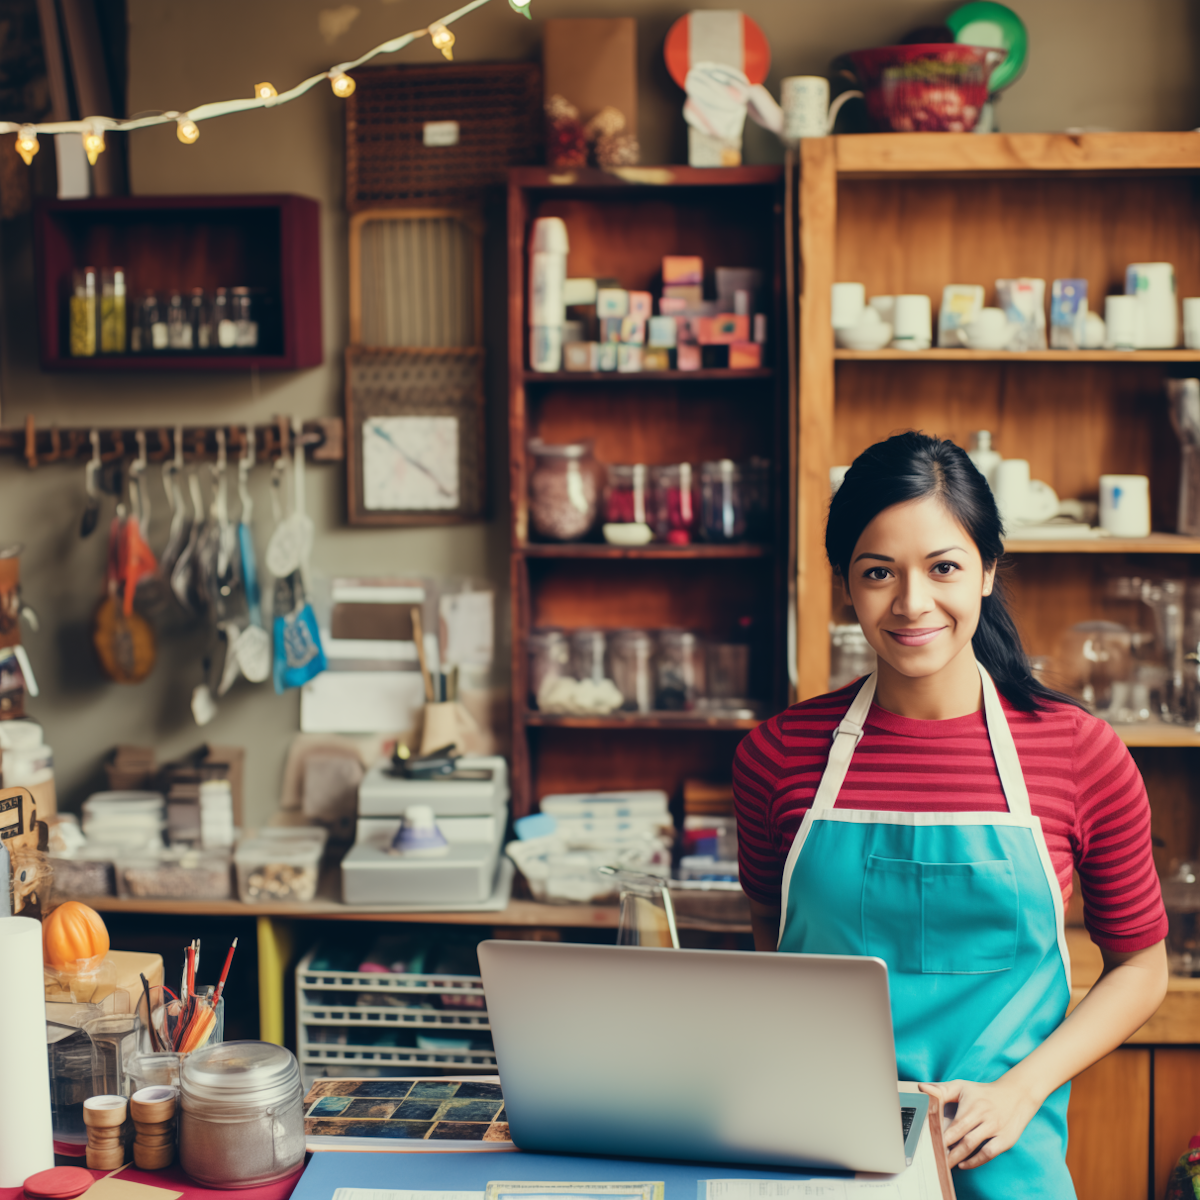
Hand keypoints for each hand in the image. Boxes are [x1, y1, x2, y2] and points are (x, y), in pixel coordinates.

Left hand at [919, 1077, 1041, 1169]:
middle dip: (948, 1149)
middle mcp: (985, 1116)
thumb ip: (942, 1090)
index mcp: (973, 1104)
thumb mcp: (963, 1087)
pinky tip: (963, 1164)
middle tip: (934, 1158)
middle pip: (964, 1137)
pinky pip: (989, 1153)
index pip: (955, 1123)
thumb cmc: (983, 1093)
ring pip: (975, 1146)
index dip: (943, 1135)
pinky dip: (976, 1161)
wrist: (1017, 1095)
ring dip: (959, 1157)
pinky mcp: (1005, 1140)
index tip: (930, 1143)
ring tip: (945, 1164)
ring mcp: (996, 1129)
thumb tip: (921, 1087)